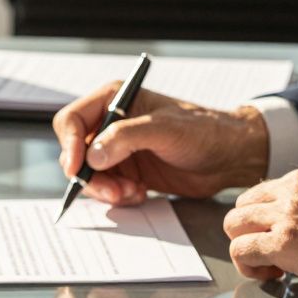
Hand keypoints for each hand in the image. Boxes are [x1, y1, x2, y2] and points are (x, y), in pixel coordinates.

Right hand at [52, 83, 269, 204]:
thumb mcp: (165, 129)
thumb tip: (92, 156)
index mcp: (114, 101)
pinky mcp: (127, 171)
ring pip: (89, 175)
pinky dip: (118, 196)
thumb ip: (126, 137)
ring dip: (105, 190)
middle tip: (112, 191)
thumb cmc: (203, 131)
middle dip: (89, 176)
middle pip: (75, 153)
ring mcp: (117, 150)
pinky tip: (140, 194)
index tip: (78, 168)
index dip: (68, 145)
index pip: (71, 121)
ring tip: (132, 192)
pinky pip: (106, 189)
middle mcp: (110, 125)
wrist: (229, 157)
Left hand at [223, 154, 297, 297]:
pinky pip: (240, 249)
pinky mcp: (283, 241)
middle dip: (256, 228)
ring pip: (235, 223)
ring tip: (272, 266)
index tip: (296, 235)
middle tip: (277, 252)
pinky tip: (271, 275)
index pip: (276, 188)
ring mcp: (288, 211)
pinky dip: (248, 265)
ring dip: (247, 245)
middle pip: (248, 202)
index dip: (279, 216)